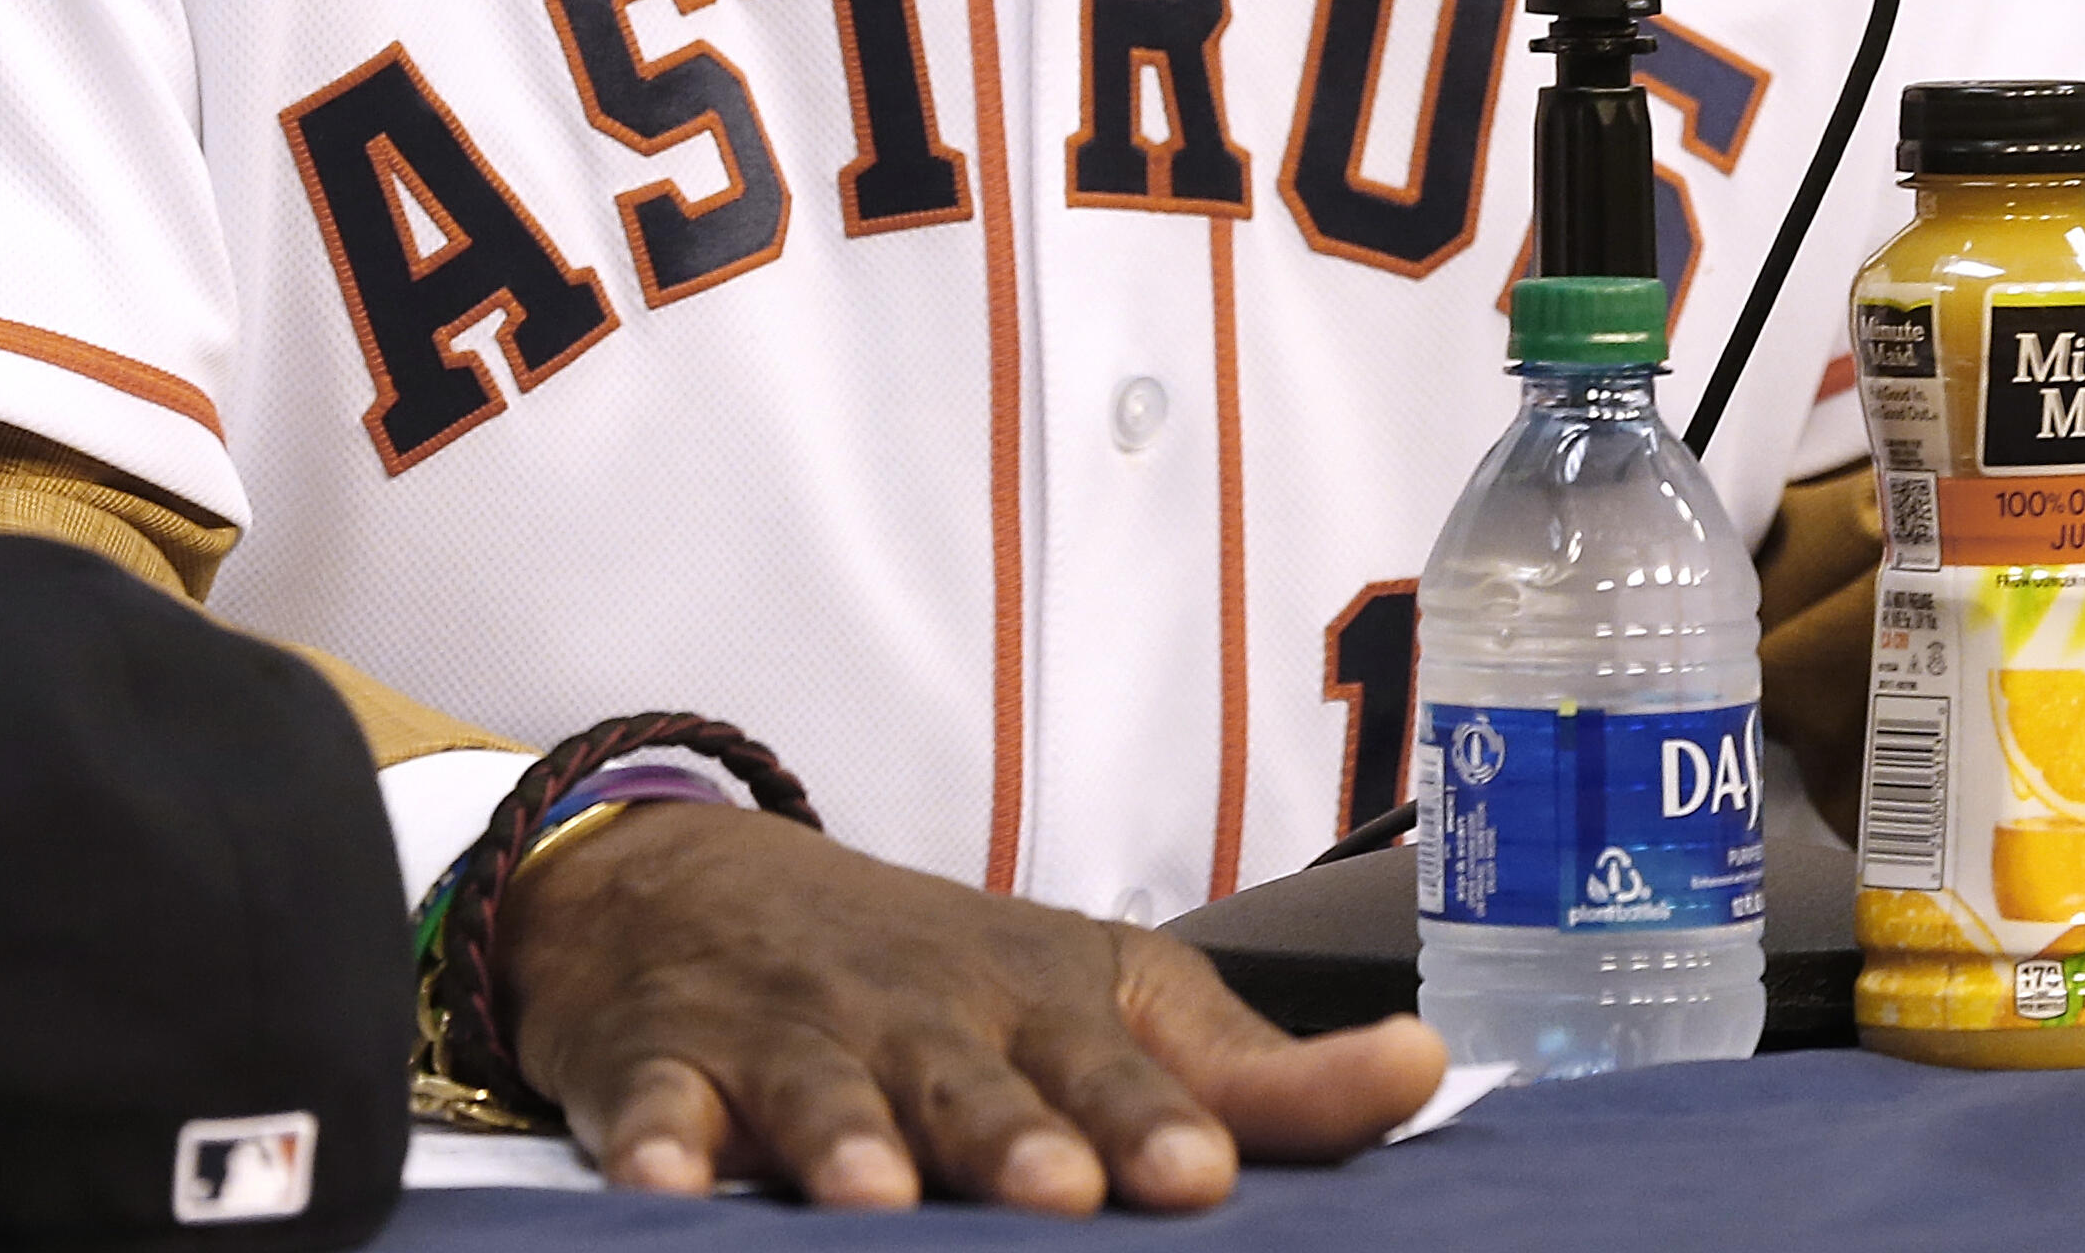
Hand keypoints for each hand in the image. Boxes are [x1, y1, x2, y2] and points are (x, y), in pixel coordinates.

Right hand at [497, 801, 1444, 1209]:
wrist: (702, 885)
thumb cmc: (940, 972)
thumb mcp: (1100, 998)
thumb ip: (1254, 1073)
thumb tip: (1428, 1076)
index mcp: (1040, 1007)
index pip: (1117, 1070)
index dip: (1158, 1122)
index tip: (1201, 1176)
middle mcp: (923, 1020)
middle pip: (972, 1087)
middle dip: (1016, 1140)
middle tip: (1061, 1193)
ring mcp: (791, 1040)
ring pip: (825, 1098)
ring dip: (850, 1144)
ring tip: (877, 1199)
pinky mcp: (667, 1065)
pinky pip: (656, 1108)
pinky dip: (658, 1140)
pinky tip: (670, 1180)